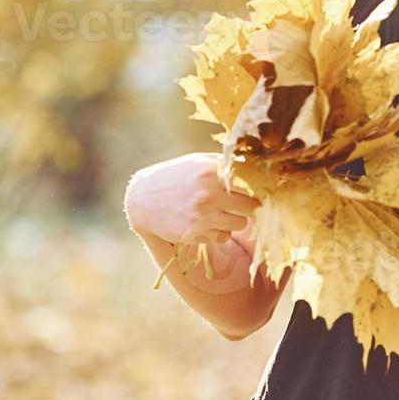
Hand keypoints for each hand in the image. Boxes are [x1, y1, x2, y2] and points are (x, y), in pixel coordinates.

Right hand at [124, 152, 261, 248]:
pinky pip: (223, 237)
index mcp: (211, 171)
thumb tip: (254, 166)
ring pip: (239, 224)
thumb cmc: (174, 176)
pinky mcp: (194, 234)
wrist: (142, 198)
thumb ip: (223, 163)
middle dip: (250, 207)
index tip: (255, 191)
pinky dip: (221, 233)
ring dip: (236, 221)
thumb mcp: (196, 161)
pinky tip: (210, 224)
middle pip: (251, 207)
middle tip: (243, 205)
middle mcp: (208, 193)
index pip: (250, 183)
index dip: (256, 189)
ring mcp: (201, 216)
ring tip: (223, 214)